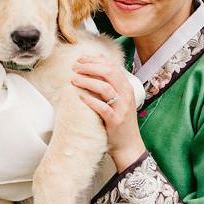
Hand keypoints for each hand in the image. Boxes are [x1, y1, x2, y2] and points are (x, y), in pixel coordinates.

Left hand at [71, 55, 145, 171]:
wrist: (129, 144)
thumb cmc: (120, 121)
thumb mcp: (119, 99)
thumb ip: (110, 85)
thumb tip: (93, 68)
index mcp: (126, 87)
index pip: (112, 66)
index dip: (95, 60)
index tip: (81, 59)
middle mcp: (126, 94)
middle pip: (109, 72)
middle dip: (90, 66)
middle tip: (75, 67)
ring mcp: (122, 107)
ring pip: (105, 87)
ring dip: (87, 81)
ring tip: (74, 79)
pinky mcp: (115, 120)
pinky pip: (103, 108)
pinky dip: (91, 100)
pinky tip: (80, 96)